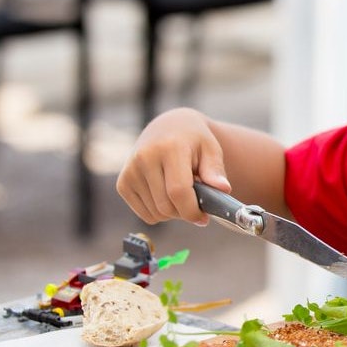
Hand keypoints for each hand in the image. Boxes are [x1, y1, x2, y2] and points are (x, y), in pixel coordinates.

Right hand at [116, 107, 229, 225]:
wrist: (167, 128)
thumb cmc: (194, 141)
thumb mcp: (211, 149)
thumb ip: (216, 170)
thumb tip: (223, 188)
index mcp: (169, 148)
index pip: (178, 191)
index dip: (192, 211)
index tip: (203, 218)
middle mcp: (144, 158)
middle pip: (166, 206)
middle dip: (185, 212)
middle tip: (196, 204)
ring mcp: (130, 171)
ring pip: (156, 213)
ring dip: (173, 213)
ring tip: (181, 193)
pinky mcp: (123, 183)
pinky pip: (145, 214)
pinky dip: (159, 212)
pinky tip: (166, 195)